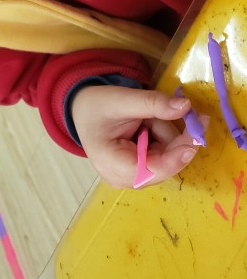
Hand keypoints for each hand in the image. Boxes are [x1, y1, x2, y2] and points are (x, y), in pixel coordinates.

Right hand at [72, 85, 205, 188]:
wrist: (81, 110)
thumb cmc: (96, 105)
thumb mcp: (121, 99)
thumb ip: (153, 104)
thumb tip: (187, 106)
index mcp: (113, 164)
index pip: (154, 169)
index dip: (178, 154)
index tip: (198, 136)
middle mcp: (124, 179)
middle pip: (164, 164)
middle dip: (168, 136)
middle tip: (161, 111)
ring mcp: (132, 180)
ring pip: (167, 160)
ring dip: (163, 135)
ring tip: (142, 119)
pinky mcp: (139, 175)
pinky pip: (163, 159)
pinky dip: (161, 140)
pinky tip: (144, 128)